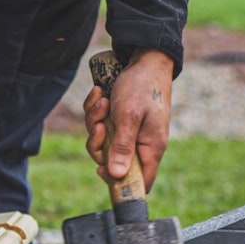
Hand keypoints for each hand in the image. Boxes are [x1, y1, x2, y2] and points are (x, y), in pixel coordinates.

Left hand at [84, 49, 173, 190]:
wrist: (144, 59)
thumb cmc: (141, 87)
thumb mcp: (128, 117)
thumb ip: (122, 147)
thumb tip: (116, 176)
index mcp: (150, 148)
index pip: (140, 182)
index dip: (120, 184)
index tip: (102, 171)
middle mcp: (141, 144)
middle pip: (111, 162)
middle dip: (98, 143)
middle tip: (101, 123)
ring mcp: (129, 133)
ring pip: (101, 143)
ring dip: (95, 122)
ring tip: (102, 102)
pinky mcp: (119, 122)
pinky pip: (100, 126)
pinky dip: (96, 111)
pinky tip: (100, 95)